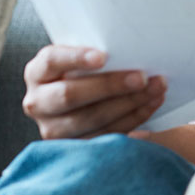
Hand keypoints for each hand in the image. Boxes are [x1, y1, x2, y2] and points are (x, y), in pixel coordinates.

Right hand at [22, 45, 166, 138]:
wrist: (83, 99)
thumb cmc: (86, 71)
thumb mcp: (82, 58)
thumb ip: (96, 54)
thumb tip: (130, 47)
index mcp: (38, 73)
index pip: (51, 61)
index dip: (76, 58)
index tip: (103, 56)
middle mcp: (38, 103)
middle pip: (70, 95)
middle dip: (110, 86)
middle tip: (142, 77)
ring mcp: (53, 129)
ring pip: (92, 119)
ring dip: (130, 104)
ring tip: (156, 89)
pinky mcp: (74, 147)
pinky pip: (106, 136)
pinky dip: (133, 120)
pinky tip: (151, 106)